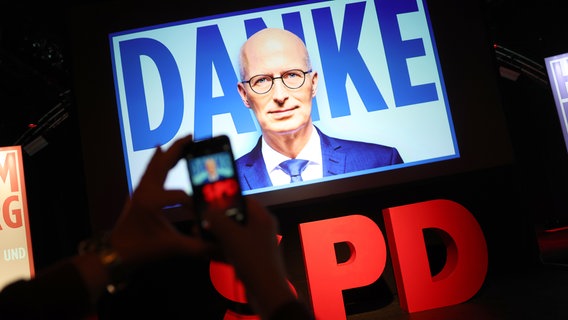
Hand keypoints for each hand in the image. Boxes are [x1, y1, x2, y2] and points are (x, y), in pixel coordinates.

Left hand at [109, 134, 212, 267]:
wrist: (116, 253)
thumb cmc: (142, 249)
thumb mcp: (173, 248)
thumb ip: (199, 247)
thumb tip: (222, 247)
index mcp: (153, 200)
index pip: (182, 195)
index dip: (196, 205)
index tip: (206, 216)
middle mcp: (146, 190)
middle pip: (163, 163)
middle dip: (178, 150)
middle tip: (192, 137)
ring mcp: (140, 190)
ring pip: (156, 165)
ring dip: (169, 153)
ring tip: (182, 142)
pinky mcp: (138, 194)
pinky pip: (150, 171)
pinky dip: (158, 160)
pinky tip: (160, 151)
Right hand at [202, 198, 296, 318]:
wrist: (266, 292)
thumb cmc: (254, 260)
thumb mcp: (231, 235)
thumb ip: (217, 219)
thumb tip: (208, 210)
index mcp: (262, 218)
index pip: (244, 200)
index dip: (227, 199)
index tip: (210, 201)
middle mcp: (261, 229)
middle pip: (236, 218)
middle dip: (217, 220)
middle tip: (201, 220)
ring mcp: (256, 245)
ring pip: (233, 235)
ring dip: (215, 235)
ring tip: (198, 235)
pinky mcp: (251, 259)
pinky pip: (233, 249)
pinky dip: (220, 249)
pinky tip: (205, 251)